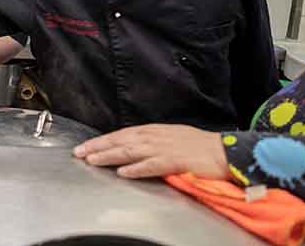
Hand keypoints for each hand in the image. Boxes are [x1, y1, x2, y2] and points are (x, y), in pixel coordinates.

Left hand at [72, 124, 229, 179]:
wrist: (225, 151)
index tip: (85, 147)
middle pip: (121, 140)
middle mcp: (156, 136)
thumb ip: (151, 142)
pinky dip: (137, 168)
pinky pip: (152, 165)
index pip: (122, 134)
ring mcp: (165, 148)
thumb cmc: (200, 147)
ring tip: (93, 160)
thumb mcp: (171, 138)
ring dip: (110, 155)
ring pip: (131, 150)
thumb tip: (132, 146)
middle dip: (98, 146)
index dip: (102, 140)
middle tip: (79, 152)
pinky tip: (123, 172)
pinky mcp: (176, 161)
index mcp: (155, 131)